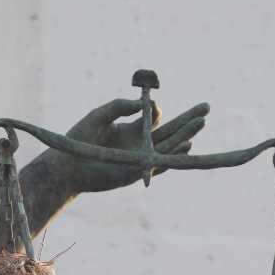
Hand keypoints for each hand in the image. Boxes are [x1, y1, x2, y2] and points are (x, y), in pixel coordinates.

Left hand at [62, 98, 209, 192]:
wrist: (67, 165)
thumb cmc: (79, 140)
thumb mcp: (100, 115)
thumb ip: (120, 105)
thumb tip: (145, 103)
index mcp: (131, 130)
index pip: (154, 119)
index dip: (157, 111)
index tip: (153, 106)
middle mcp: (140, 145)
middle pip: (170, 131)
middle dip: (188, 120)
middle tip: (207, 107)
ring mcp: (140, 159)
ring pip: (169, 146)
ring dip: (186, 135)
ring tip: (202, 122)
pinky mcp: (137, 171)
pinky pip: (159, 163)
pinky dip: (173, 156)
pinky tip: (187, 145)